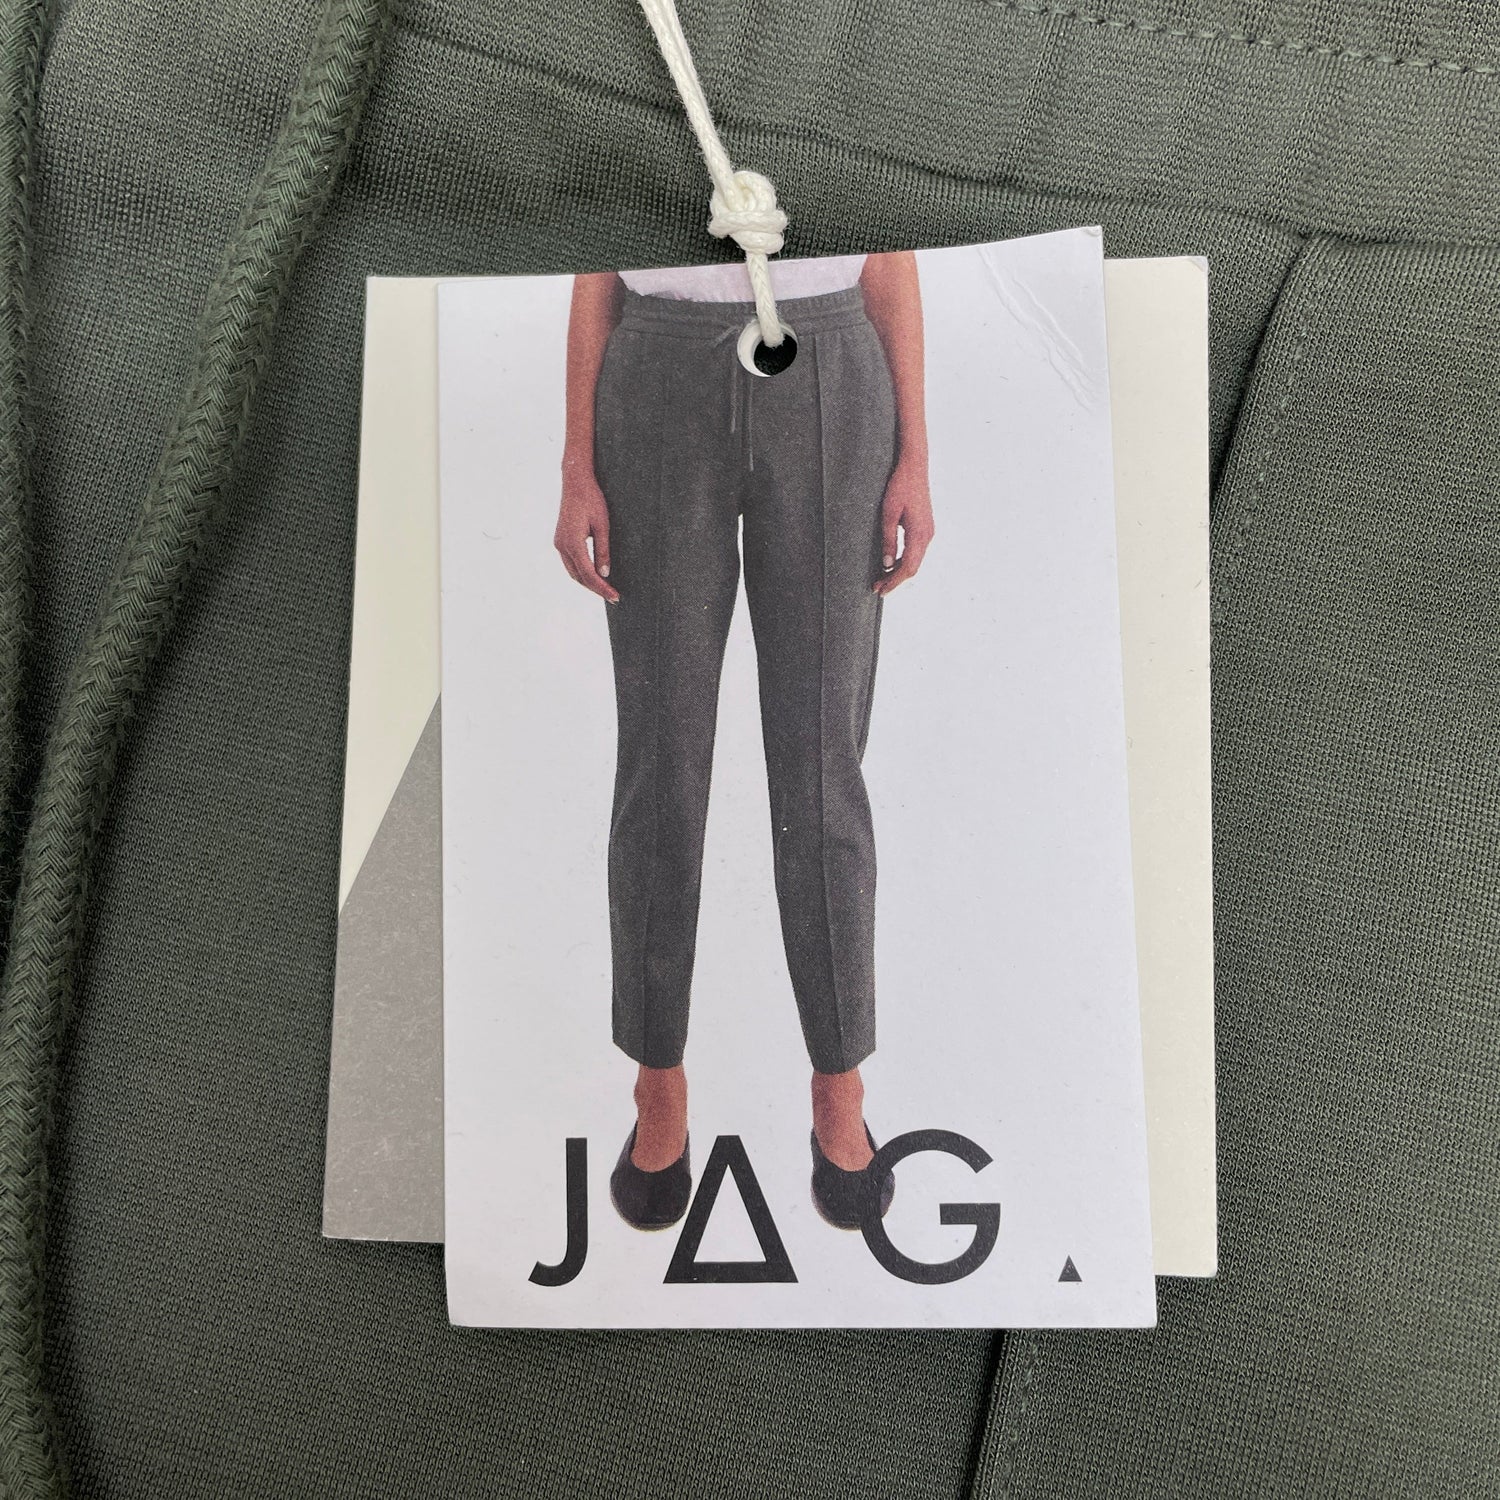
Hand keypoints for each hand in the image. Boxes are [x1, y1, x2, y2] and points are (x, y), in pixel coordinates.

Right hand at [554, 451, 618, 603]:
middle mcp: (562, 545)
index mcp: (572, 543)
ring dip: (588, 582)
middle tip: (613, 597)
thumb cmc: (592, 500)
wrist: (576, 482)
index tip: (615, 596)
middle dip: (596, 588)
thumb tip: (604, 574)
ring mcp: (559, 543)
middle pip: (579, 577)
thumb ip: (603, 551)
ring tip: (605, 589)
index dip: (602, 587)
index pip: (588, 574)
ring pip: (573, 572)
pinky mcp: (560, 540)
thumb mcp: (603, 526)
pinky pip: (571, 563)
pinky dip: (582, 572)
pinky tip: (594, 575)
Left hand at [874, 459, 933, 594]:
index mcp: (919, 534)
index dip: (893, 582)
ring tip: (881, 578)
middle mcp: (927, 536)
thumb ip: (888, 539)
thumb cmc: (900, 486)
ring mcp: (928, 532)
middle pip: (912, 568)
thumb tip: (886, 564)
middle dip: (895, 580)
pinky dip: (903, 561)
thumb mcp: (888, 513)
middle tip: (877, 588)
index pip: (907, 567)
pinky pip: (916, 551)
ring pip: (915, 561)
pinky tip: (891, 563)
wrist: (914, 467)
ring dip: (899, 572)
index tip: (880, 590)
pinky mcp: (925, 527)